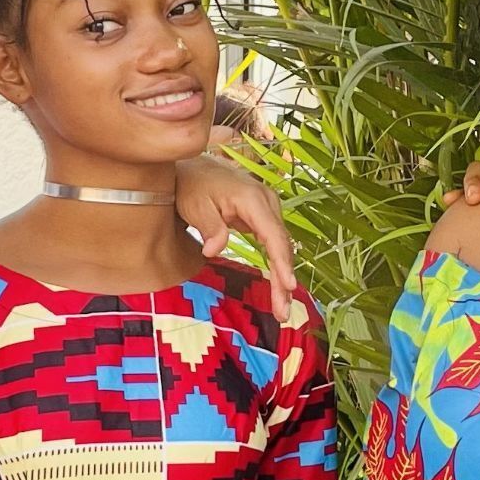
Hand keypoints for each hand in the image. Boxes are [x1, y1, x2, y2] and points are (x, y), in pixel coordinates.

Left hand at [175, 155, 295, 319]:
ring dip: (282, 278)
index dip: (282, 263)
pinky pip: (273, 245)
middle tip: (283, 313)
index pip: (273, 235)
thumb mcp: (195, 205)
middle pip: (282, 246)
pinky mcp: (262, 218)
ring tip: (282, 310)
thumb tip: (214, 251)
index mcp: (253, 199)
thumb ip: (209, 227)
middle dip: (284, 281)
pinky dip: (276, 267)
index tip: (288, 286)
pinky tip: (278, 289)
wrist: (192, 167)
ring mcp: (267, 210)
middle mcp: (267, 203)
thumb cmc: (191, 184)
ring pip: (280, 248)